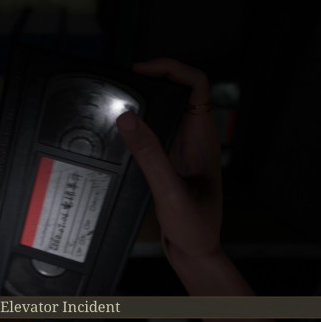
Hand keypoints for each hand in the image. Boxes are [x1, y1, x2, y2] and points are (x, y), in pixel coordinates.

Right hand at [116, 58, 221, 261]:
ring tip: (117, 98)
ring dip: (145, 100)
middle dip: (153, 78)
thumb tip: (127, 119)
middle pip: (179, 90)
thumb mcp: (169, 190)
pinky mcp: (171, 159)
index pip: (196, 84)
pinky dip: (140, 123)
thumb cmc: (195, 226)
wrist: (197, 253)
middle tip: (122, 81)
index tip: (141, 71)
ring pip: (167, 109)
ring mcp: (183, 147)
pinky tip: (120, 131)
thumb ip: (149, 154)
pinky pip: (156, 130)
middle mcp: (195, 137)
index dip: (171, 68)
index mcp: (202, 137)